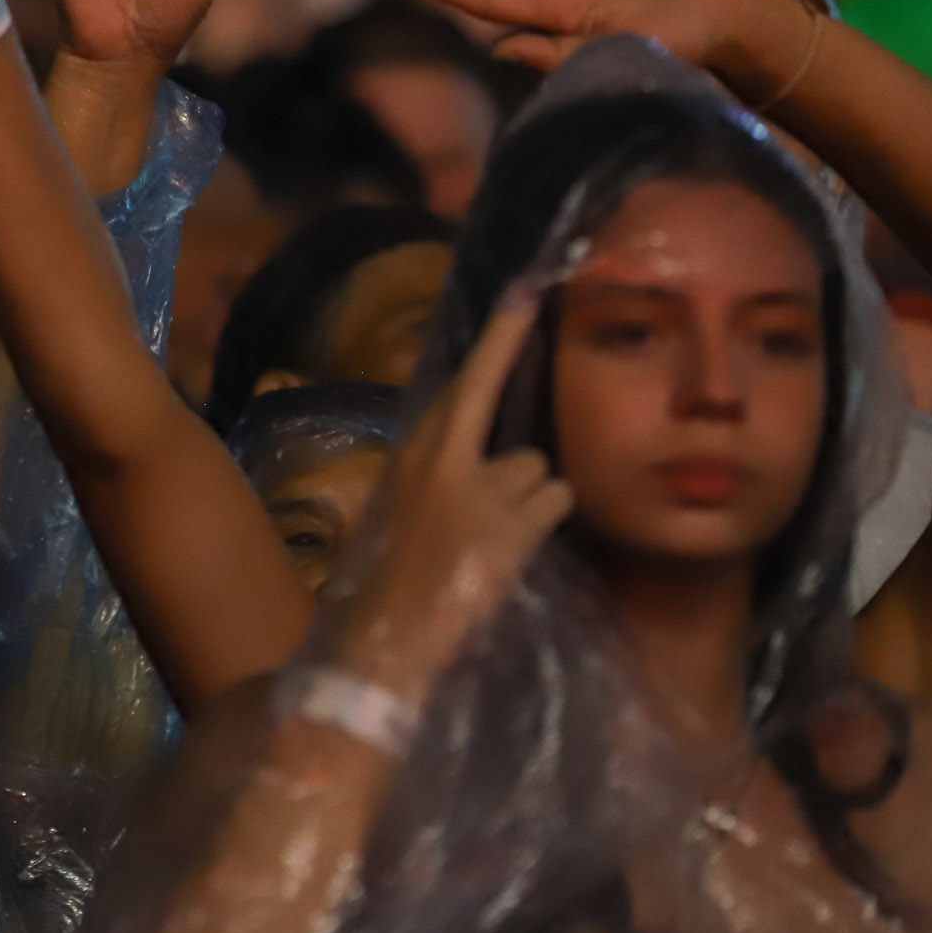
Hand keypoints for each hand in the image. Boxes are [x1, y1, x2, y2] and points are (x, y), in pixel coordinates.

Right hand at [332, 291, 571, 695]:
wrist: (376, 643)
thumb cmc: (377, 587)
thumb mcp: (393, 517)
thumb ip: (431, 483)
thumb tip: (471, 473)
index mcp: (412, 454)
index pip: (463, 380)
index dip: (498, 336)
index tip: (525, 289)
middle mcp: (447, 459)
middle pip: (501, 416)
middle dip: (509, 434)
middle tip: (504, 450)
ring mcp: (483, 491)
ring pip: (538, 467)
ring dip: (530, 498)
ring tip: (499, 539)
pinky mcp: (512, 527)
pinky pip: (554, 500)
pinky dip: (543, 523)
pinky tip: (513, 553)